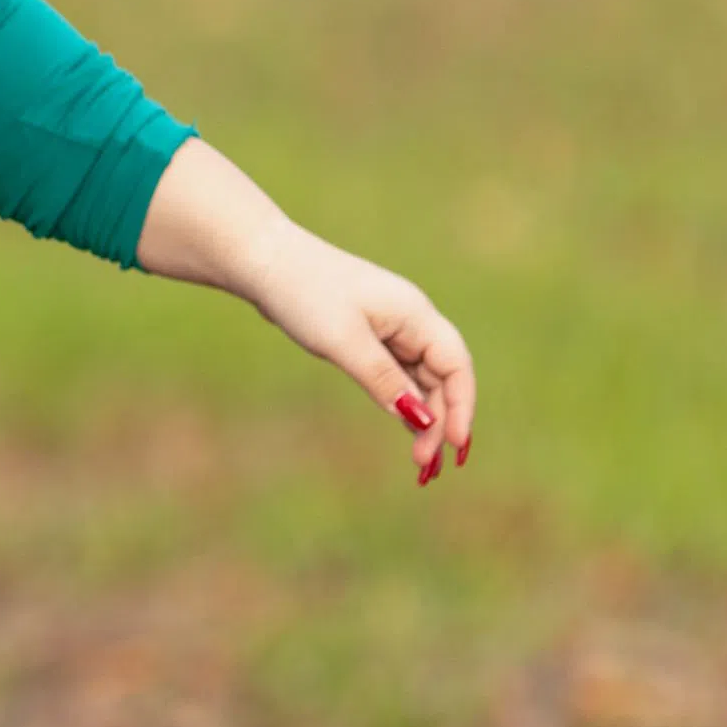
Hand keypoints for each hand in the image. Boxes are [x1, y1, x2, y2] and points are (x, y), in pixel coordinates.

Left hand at [235, 229, 479, 483]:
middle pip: (442, 377)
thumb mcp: (343, 342)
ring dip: (424, 417)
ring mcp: (391, 327)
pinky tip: (407, 428)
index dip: (462, 407)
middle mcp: (410, 320)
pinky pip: (400, 374)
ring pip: (422, 379)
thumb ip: (383, 380)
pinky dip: (404, 402)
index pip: (456, 366)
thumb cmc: (303, 294)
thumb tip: (419, 420)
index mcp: (414, 314)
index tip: (456, 445)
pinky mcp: (370, 335)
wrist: (264, 260)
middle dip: (440, 422)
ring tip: (421, 461)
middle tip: (425, 466)